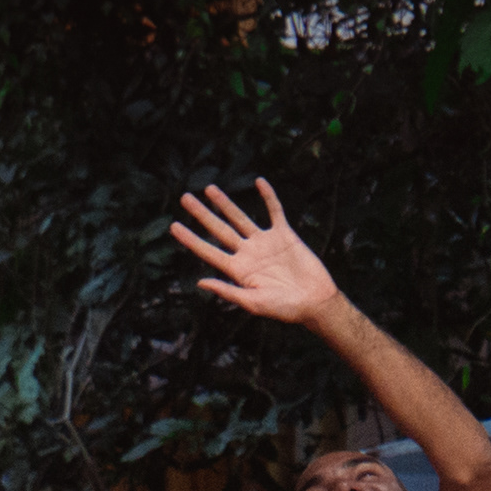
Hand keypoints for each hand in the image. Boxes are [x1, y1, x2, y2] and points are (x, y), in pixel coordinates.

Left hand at [170, 179, 339, 324]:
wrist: (315, 302)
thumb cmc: (285, 308)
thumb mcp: (254, 303)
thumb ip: (228, 292)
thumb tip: (200, 281)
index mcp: (238, 270)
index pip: (209, 251)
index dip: (191, 239)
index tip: (174, 226)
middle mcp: (248, 254)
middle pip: (219, 229)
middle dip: (202, 214)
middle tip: (185, 198)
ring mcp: (265, 242)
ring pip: (240, 218)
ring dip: (225, 203)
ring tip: (209, 189)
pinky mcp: (285, 235)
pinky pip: (275, 211)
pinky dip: (268, 197)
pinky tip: (259, 182)